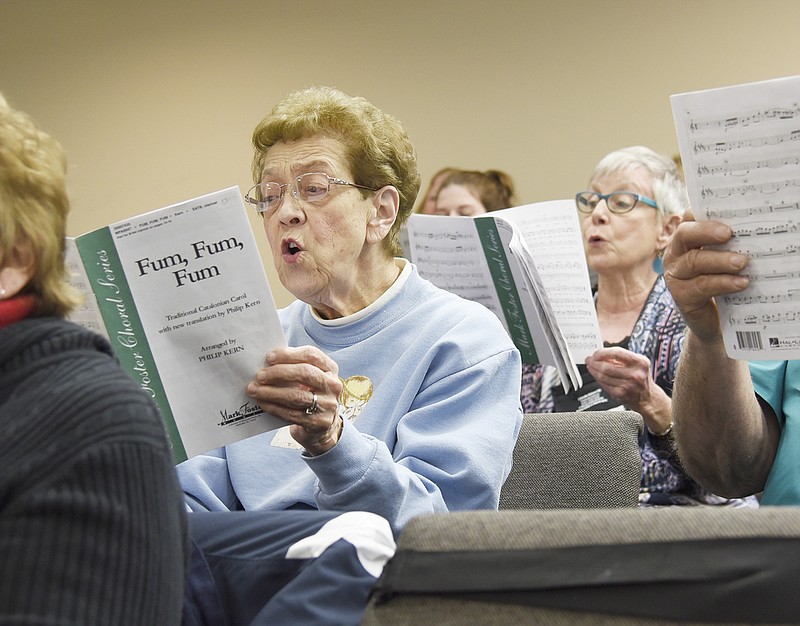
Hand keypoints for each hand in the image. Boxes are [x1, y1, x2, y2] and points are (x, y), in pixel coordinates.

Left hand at [247, 346, 343, 454]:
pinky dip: (274, 408)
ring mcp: (328, 405)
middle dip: (278, 373)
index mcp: (330, 368)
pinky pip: (292, 414)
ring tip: (255, 389)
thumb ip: (294, 367)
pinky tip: (262, 403)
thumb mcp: (310, 378)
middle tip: (260, 375)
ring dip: (271, 392)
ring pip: (296, 395)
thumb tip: (267, 362)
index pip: (311, 355)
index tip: (269, 357)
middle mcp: (332, 385)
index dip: (289, 355)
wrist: (323, 424)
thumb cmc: (311, 394)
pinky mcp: (319, 422)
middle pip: (305, 373)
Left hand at [585, 346, 670, 433]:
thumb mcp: (637, 364)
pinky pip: (604, 384)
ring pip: (603, 376)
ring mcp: (628, 385)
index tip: (596, 353)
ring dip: (593, 370)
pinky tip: (596, 375)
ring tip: (590, 366)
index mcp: (640, 362)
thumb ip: (621, 358)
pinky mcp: (621, 394)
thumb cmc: (641, 378)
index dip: (602, 352)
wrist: (648, 398)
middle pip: (607, 366)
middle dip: (594, 362)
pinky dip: (597, 379)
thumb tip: (602, 354)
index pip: (616, 353)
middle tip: (589, 360)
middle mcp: (635, 374)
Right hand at [662, 212, 749, 342]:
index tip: (722, 210)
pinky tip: (741, 283)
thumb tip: (754, 229)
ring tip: (742, 262)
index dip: (702, 211)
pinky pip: (701, 286)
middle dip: (707, 231)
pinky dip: (722, 283)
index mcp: (686, 240)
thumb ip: (728, 244)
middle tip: (729, 233)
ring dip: (720, 260)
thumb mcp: (722, 259)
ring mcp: (676, 275)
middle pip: (685, 235)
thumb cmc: (721, 282)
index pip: (689, 217)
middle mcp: (676, 254)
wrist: (714, 320)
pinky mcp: (681, 295)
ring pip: (694, 261)